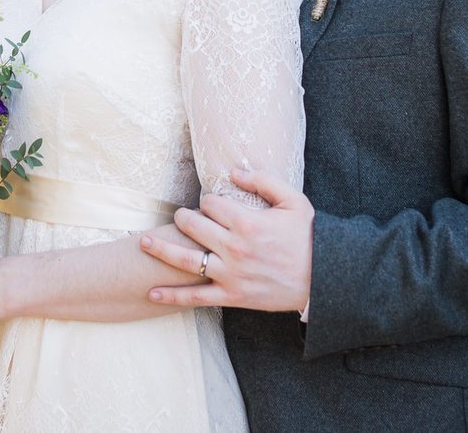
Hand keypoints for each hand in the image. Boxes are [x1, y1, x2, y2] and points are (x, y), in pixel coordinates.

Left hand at [141, 168, 313, 312]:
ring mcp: (231, 274)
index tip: (211, 204)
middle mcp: (234, 248)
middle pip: (193, 227)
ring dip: (162, 250)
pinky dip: (172, 296)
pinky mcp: (232, 297)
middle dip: (183, 218)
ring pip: (187, 261)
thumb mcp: (293, 201)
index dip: (208, 201)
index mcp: (247, 222)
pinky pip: (196, 297)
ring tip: (144, 242)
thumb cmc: (309, 237)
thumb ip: (263, 181)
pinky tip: (152, 293)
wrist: (324, 279)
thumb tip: (234, 170)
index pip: (211, 204)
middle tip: (181, 217)